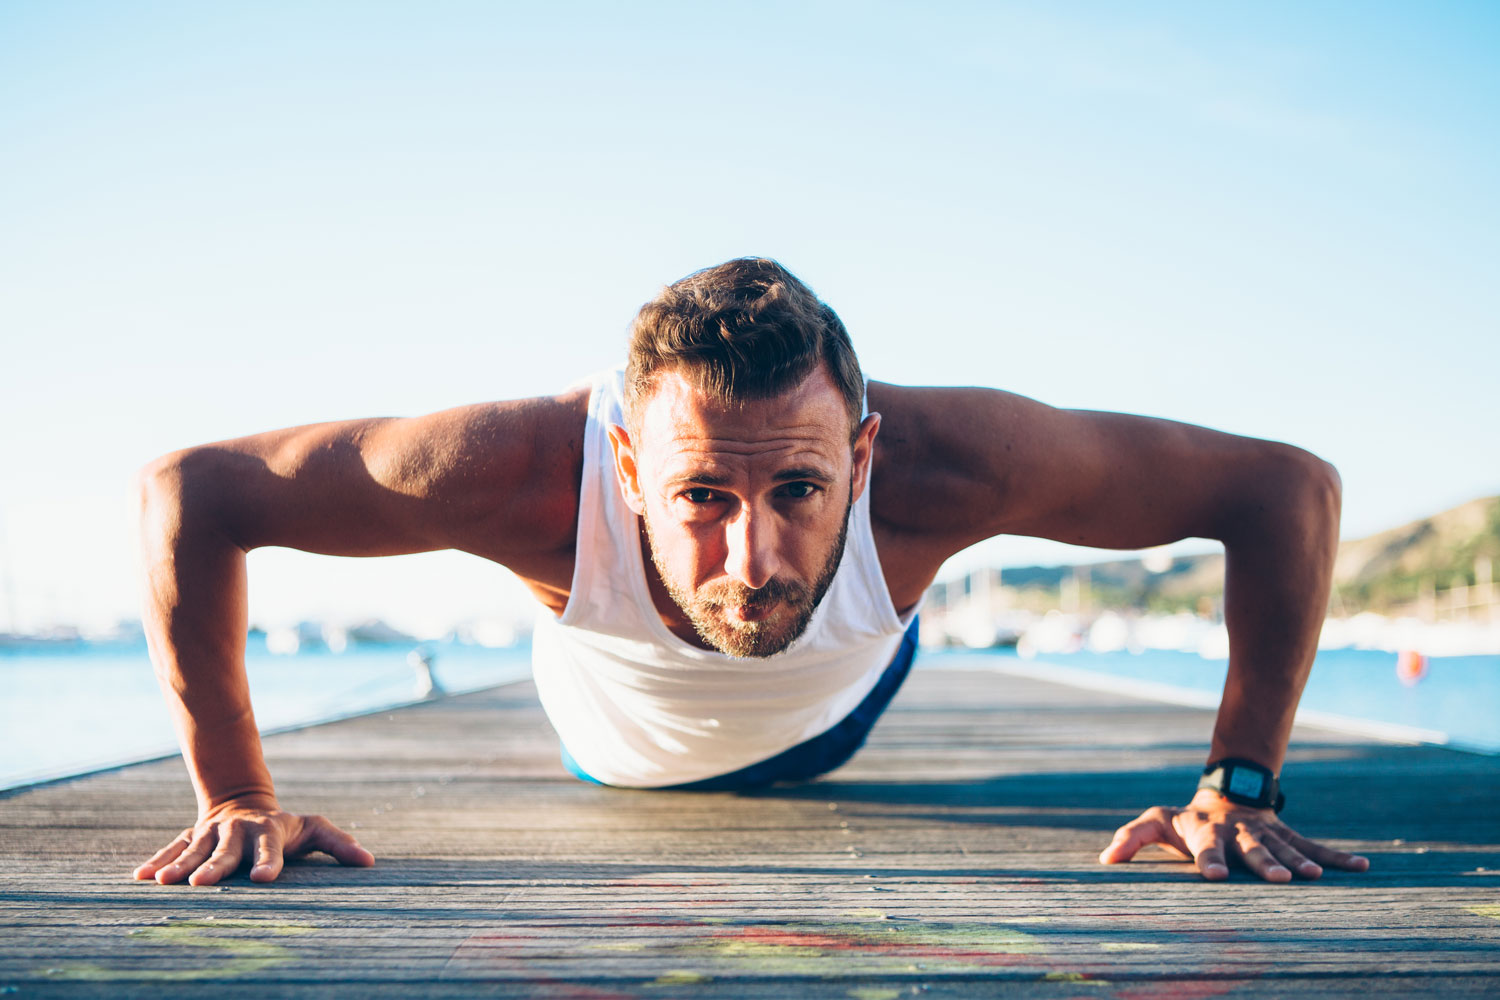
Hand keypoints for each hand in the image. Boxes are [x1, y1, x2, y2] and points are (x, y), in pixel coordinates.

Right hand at [132, 796, 374, 884]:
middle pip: (226, 851)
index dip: (268, 861)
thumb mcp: (314, 830)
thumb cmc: (286, 827)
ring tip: (163, 883)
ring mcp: (211, 834)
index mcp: (269, 832)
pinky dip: (157, 862)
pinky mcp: (190, 838)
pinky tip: (140, 877)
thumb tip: (370, 862)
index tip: (264, 879)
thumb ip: (339, 844)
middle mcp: (238, 832)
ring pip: (194, 850)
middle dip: (214, 867)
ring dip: (179, 866)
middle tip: (202, 885)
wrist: (242, 802)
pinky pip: (171, 849)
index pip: (271, 848)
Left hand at [1099, 789, 1369, 881]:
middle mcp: (1238, 832)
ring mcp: (1266, 833)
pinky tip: (1363, 867)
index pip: (1205, 847)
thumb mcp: (1156, 822)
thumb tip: (1105, 860)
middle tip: (1280, 881)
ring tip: (1318, 876)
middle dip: (1265, 864)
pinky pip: (1314, 845)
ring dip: (1303, 861)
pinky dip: (1339, 856)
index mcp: (1205, 831)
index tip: (1215, 877)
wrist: (1224, 796)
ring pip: (1286, 847)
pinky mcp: (1286, 836)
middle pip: (1252, 849)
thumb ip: (1132, 838)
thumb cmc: (1185, 819)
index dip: (1209, 860)